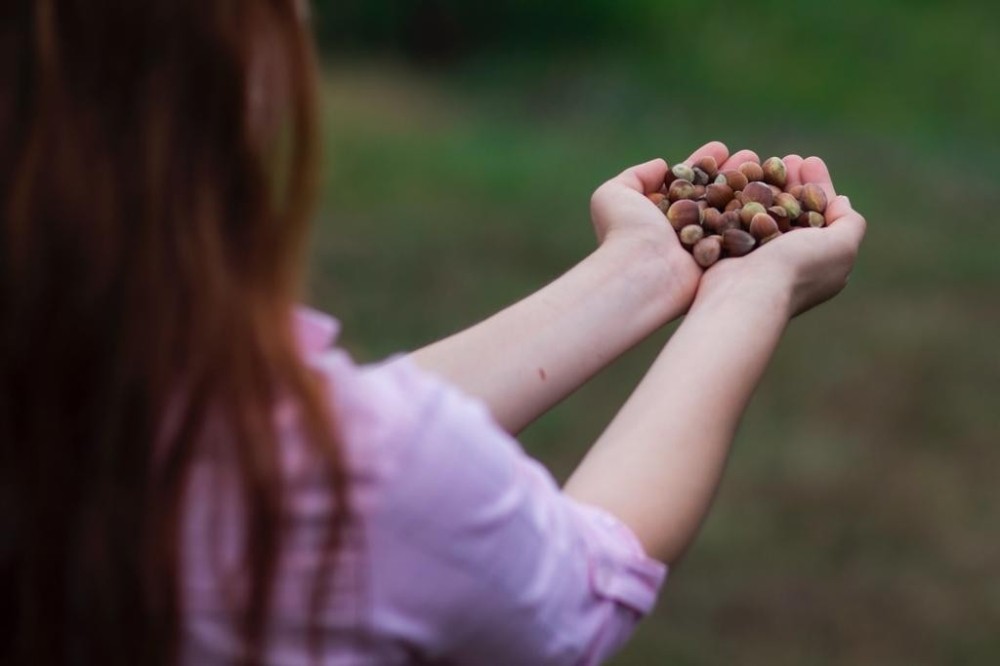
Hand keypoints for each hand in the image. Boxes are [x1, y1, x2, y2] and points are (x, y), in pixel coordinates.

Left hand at [589, 142, 761, 311]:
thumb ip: (635, 176)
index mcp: (661, 216)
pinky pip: (745, 234)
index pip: (688, 183)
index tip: (722, 148)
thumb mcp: (612, 194)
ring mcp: (705, 247)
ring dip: (750, 189)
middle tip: (751, 155)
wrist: (642, 270)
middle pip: (714, 196)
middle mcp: (684, 232)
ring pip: (732, 212)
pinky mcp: (723, 262)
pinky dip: (760, 213)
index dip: (704, 165)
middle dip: (732, 174)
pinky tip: (776, 192)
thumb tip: (662, 165)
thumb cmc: (625, 231)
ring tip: (768, 166)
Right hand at [696, 155, 866, 317]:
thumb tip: (841, 201)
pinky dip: (742, 197)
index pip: (823, 215)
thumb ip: (850, 223)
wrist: (746, 293)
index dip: (819, 185)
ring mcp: (759, 258)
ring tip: (762, 161)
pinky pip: (740, 218)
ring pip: (766, 211)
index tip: (810, 161)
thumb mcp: (842, 246)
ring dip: (767, 184)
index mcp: (821, 262)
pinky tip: (741, 178)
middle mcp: (791, 261)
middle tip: (787, 158)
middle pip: (795, 210)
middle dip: (793, 181)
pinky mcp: (732, 253)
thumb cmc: (797, 269)